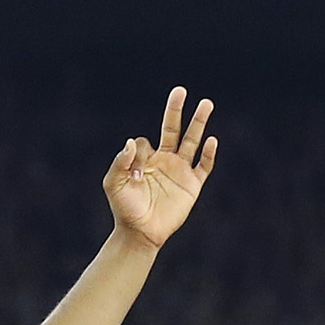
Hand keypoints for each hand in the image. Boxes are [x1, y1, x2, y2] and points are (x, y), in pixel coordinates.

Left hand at [105, 89, 216, 250]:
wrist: (139, 234)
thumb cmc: (125, 210)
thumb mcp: (113, 184)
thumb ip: (119, 162)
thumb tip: (131, 142)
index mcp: (147, 159)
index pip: (145, 142)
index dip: (138, 154)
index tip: (134, 174)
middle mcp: (165, 160)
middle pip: (173, 129)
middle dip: (176, 110)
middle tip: (180, 90)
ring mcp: (180, 171)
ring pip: (192, 141)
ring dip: (199, 122)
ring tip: (206, 103)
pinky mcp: (192, 185)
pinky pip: (204, 166)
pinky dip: (209, 154)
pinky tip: (211, 141)